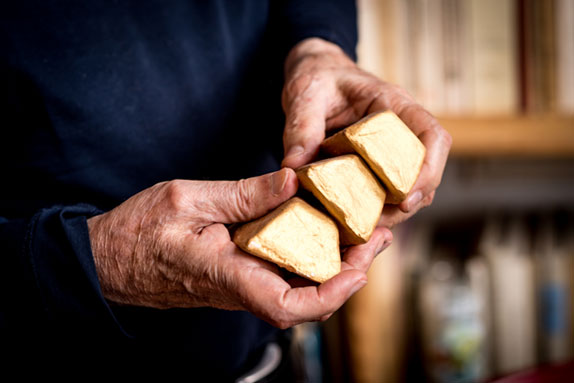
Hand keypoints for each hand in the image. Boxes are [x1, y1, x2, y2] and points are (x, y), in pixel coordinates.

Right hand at [87, 168, 388, 327]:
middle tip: (377, 234)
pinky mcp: (238, 277)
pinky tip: (325, 232)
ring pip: (300, 291)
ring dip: (337, 266)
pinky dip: (313, 259)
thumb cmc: (138, 231)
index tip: (360, 265)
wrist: (108, 257)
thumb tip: (293, 182)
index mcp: (224, 274)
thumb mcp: (187, 199)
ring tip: (363, 230)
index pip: (287, 306)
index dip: (332, 293)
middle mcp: (238, 289)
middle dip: (350, 273)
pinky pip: (284, 278)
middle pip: (307, 302)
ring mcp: (239, 286)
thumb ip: (242, 195)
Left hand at [281, 38, 451, 227]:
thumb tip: (292, 169)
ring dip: (390, 213)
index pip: (432, 135)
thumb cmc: (316, 77)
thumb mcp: (305, 94)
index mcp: (393, 104)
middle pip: (423, 173)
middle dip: (407, 203)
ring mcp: (389, 151)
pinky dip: (371, 212)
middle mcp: (399, 130)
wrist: (314, 75)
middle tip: (377, 226)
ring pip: (406, 189)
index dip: (429, 169)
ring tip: (362, 232)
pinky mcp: (374, 168)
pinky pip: (382, 193)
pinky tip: (350, 225)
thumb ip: (301, 128)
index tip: (406, 199)